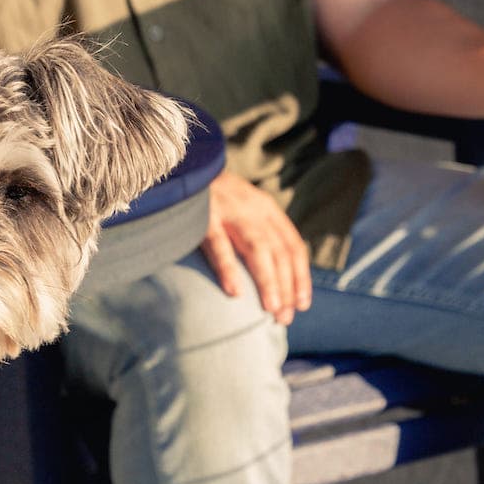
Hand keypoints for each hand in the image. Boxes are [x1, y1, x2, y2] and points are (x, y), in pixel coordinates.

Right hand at [201, 171, 311, 325]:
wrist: (181, 167)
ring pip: (258, 249)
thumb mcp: (241, 205)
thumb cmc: (209, 195)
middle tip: (285, 317)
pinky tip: (235, 293)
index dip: (301, 276)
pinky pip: (219, 246)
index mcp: (266, 208)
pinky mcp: (202, 216)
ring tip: (272, 309)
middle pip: (279, 252)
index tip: (303, 303)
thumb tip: (271, 272)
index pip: (293, 245)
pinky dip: (229, 269)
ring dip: (268, 281)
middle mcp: (253, 209)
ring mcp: (228, 211)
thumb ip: (257, 230)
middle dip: (287, 286)